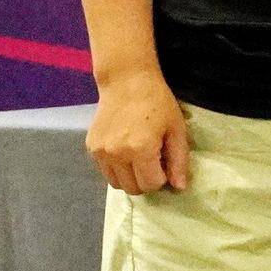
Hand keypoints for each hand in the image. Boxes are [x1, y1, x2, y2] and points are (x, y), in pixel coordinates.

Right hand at [84, 70, 187, 194]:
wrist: (126, 81)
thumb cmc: (158, 103)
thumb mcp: (176, 130)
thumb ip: (178, 160)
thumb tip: (179, 188)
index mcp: (140, 149)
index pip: (151, 184)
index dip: (162, 178)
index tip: (165, 163)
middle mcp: (116, 154)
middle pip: (133, 188)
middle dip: (146, 181)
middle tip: (153, 162)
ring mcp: (100, 152)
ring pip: (116, 183)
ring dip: (130, 178)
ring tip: (139, 158)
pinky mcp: (91, 147)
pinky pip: (105, 171)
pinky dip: (117, 169)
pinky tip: (126, 151)